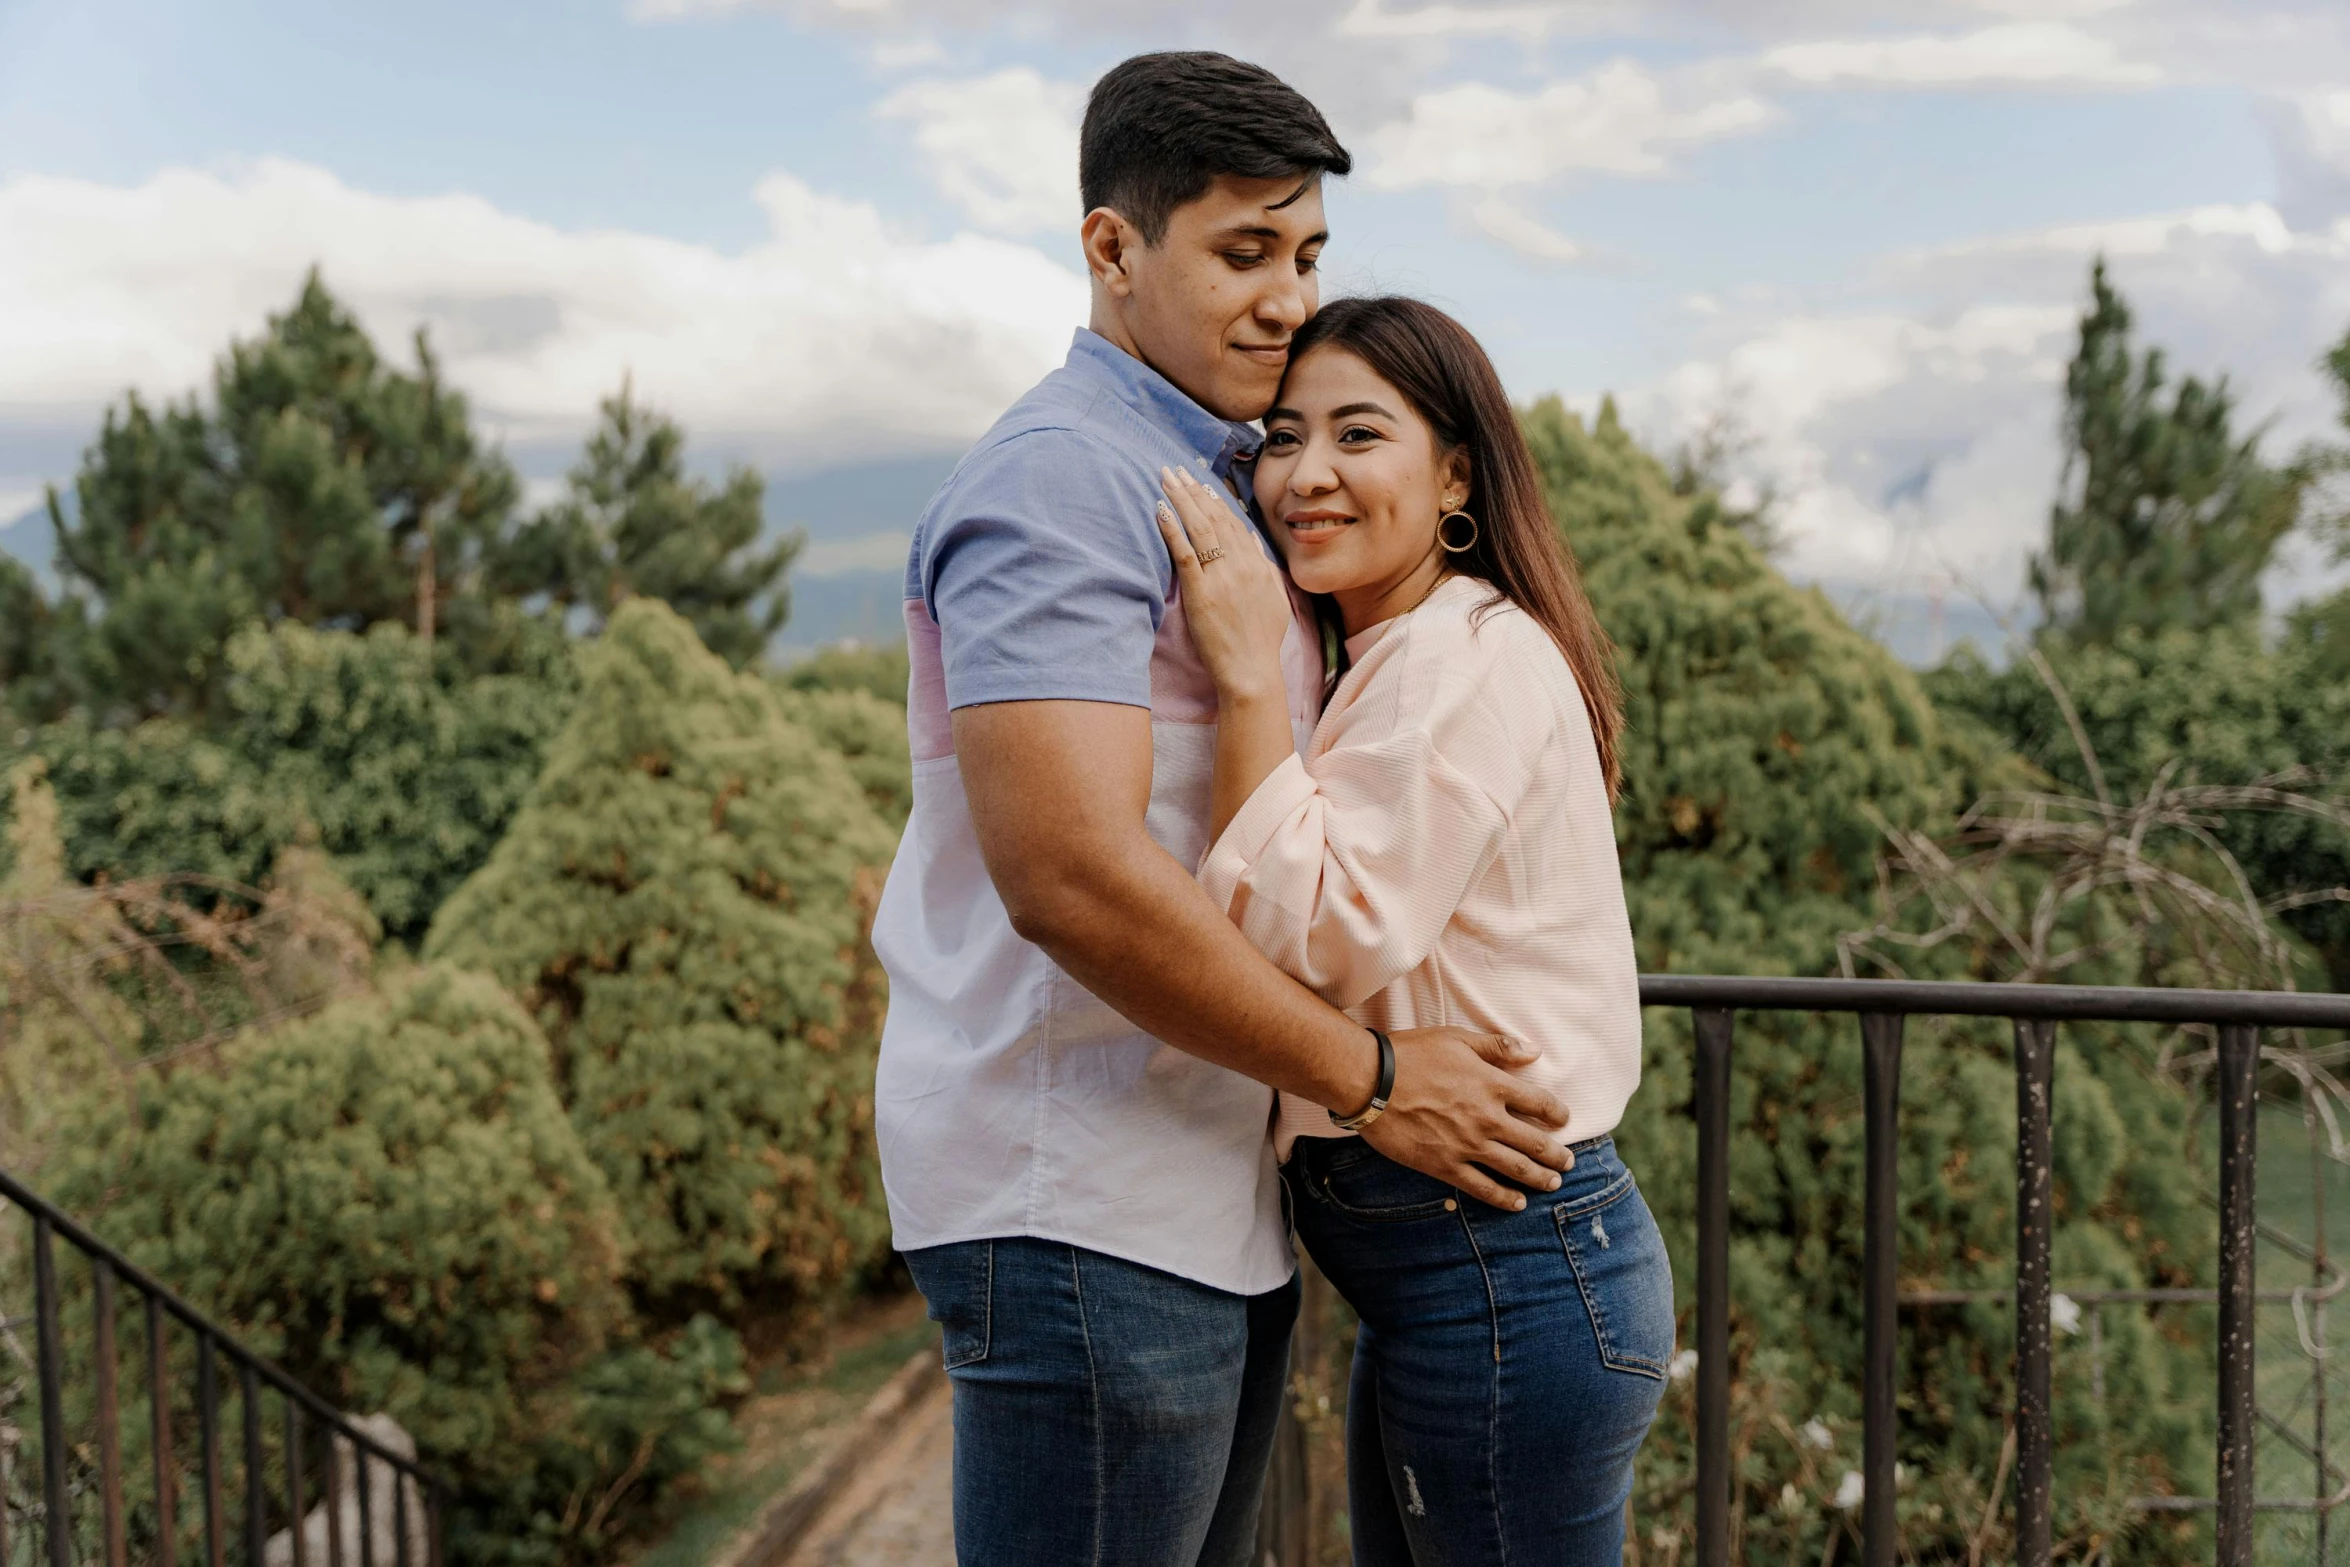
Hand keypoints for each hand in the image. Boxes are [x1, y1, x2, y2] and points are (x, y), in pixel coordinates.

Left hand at [1155, 466, 1293, 703]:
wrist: (1252, 672)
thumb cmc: (1260, 643)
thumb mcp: (1274, 600)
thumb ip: (1263, 569)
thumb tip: (1252, 542)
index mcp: (1258, 566)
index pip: (1234, 523)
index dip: (1215, 499)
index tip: (1200, 482)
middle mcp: (1242, 565)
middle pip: (1215, 517)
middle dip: (1194, 489)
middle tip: (1176, 468)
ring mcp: (1221, 577)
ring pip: (1199, 527)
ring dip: (1180, 499)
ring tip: (1165, 478)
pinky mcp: (1201, 592)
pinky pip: (1185, 553)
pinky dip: (1172, 529)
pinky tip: (1160, 509)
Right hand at [1359, 1028, 1572, 1211]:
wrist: (1370, 1082)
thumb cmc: (1410, 1054)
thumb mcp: (1456, 1039)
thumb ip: (1497, 1047)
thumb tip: (1534, 1052)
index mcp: (1492, 1084)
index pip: (1539, 1102)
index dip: (1557, 1113)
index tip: (1564, 1120)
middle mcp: (1487, 1118)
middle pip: (1534, 1141)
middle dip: (1556, 1154)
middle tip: (1568, 1162)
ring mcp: (1467, 1146)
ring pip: (1515, 1168)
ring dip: (1539, 1178)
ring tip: (1553, 1184)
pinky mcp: (1445, 1165)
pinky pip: (1482, 1187)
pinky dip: (1503, 1198)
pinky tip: (1517, 1203)